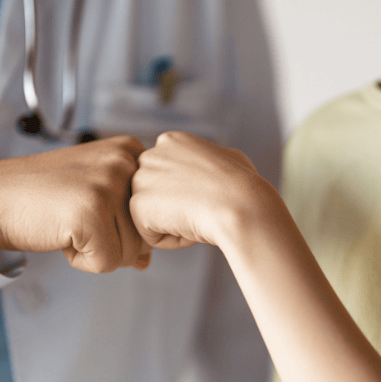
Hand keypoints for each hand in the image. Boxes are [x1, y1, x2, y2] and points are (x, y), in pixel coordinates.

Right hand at [0, 136, 150, 272]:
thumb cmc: (42, 197)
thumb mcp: (96, 196)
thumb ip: (128, 221)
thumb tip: (148, 259)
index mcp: (130, 150)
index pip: (154, 214)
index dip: (121, 226)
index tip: (89, 208)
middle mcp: (124, 162)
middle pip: (145, 235)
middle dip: (111, 241)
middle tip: (74, 217)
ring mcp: (108, 185)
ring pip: (130, 252)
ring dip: (96, 251)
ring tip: (67, 223)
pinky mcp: (92, 213)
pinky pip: (107, 262)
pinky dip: (81, 260)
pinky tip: (61, 234)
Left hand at [130, 132, 275, 250]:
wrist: (239, 204)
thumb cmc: (243, 185)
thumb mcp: (230, 159)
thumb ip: (212, 159)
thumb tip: (219, 162)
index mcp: (171, 141)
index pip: (169, 178)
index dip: (192, 193)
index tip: (210, 194)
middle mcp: (150, 155)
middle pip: (158, 197)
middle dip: (178, 209)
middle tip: (204, 208)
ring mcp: (140, 180)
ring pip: (154, 217)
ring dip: (176, 224)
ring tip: (199, 216)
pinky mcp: (137, 206)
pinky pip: (151, 236)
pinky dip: (172, 240)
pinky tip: (191, 226)